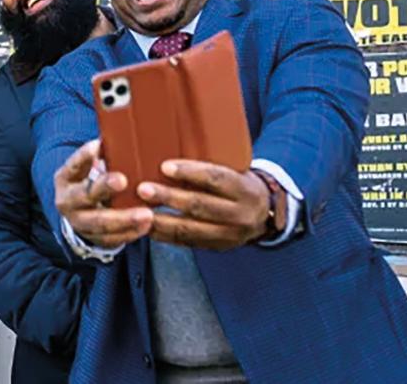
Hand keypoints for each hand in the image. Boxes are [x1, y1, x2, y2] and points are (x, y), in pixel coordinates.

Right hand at [54, 139, 152, 247]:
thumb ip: (101, 155)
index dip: (84, 156)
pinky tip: (146, 226)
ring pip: (100, 223)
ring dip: (124, 218)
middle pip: (85, 195)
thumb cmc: (90, 181)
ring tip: (147, 213)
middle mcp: (67, 201)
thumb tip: (120, 137)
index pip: (73, 165)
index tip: (98, 146)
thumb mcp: (87, 168)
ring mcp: (78, 223)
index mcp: (65, 178)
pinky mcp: (92, 239)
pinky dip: (129, 233)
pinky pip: (111, 239)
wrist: (78, 213)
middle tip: (123, 180)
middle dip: (104, 188)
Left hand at [137, 160, 273, 250]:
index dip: (190, 172)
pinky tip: (148, 227)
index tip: (165, 166)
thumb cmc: (241, 185)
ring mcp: (229, 235)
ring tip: (140, 211)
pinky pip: (188, 242)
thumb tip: (171, 158)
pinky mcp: (218, 247)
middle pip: (200, 205)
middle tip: (144, 189)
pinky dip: (166, 235)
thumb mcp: (236, 171)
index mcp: (245, 189)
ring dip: (162, 220)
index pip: (216, 178)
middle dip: (169, 197)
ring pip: (191, 229)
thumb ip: (211, 166)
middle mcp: (240, 214)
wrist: (266, 214)